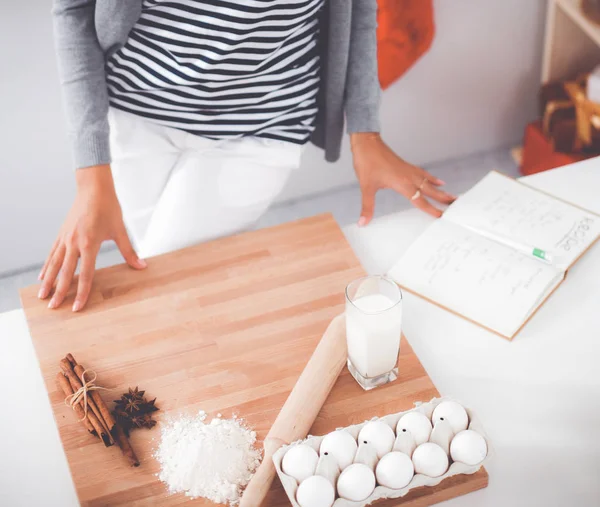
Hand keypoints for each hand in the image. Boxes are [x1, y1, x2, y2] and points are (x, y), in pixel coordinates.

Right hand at [38, 164, 145, 311]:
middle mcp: (73, 242)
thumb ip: (129, 251)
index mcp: (89, 243)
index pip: (85, 274)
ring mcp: (65, 238)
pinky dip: (46, 266)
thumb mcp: (120, 230)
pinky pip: (52, 253)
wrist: (93, 188)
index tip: (77, 307)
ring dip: (47, 281)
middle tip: (53, 307)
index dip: (82, 292)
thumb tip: (142, 266)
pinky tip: (42, 276)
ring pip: (54, 264)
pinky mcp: (61, 233)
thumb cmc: (108, 208)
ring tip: (41, 296)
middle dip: (59, 291)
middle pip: (64, 272)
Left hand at [350, 133, 455, 224]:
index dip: (431, 209)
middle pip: (430, 191)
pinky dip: (432, 179)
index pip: (420, 200)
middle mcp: (409, 177)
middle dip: (443, 198)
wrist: (367, 143)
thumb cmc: (367, 162)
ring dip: (441, 190)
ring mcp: (409, 170)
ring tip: (452, 196)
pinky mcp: (407, 166)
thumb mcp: (366, 187)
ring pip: (429, 183)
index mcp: (402, 183)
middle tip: (456, 204)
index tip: (441, 216)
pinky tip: (438, 181)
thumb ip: (367, 206)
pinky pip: (424, 174)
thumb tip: (363, 222)